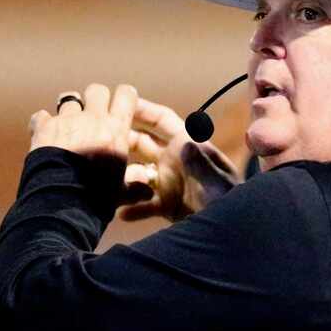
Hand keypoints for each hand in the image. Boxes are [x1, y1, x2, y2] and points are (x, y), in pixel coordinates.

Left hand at [30, 84, 156, 203]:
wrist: (62, 200)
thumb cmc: (95, 196)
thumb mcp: (120, 192)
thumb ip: (135, 187)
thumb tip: (148, 191)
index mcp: (116, 129)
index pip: (126, 95)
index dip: (124, 97)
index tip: (122, 104)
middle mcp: (93, 118)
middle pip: (97, 90)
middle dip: (96, 98)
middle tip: (94, 113)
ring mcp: (67, 120)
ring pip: (69, 98)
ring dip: (70, 109)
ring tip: (69, 124)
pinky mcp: (44, 128)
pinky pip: (41, 116)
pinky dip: (43, 123)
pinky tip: (44, 133)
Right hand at [120, 97, 239, 221]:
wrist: (233, 228)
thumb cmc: (231, 199)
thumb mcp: (218, 181)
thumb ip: (200, 163)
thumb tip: (185, 142)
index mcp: (188, 145)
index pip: (162, 120)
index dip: (142, 109)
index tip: (119, 101)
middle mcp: (173, 160)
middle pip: (140, 143)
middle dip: (121, 141)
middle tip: (98, 141)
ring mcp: (167, 182)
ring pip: (136, 174)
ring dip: (123, 179)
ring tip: (110, 186)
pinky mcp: (165, 205)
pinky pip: (142, 204)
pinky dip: (132, 209)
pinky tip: (123, 214)